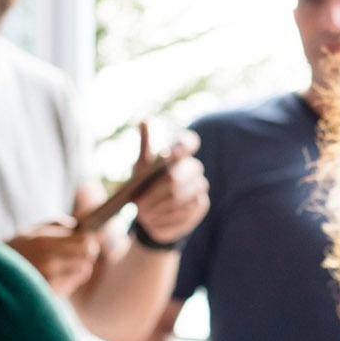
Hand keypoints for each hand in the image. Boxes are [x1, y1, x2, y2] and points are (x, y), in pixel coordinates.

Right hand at [6, 221, 100, 295]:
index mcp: (44, 242)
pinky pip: (72, 284)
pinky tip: (57, 277)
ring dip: (79, 267)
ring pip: (83, 270)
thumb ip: (54, 224)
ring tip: (66, 265)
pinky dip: (69, 280)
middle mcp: (48, 261)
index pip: (84, 240)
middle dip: (88, 252)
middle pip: (88, 255)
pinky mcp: (49, 295)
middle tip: (79, 252)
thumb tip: (76, 224)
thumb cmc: (13, 252)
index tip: (85, 240)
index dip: (88, 239)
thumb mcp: (29, 231)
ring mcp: (50, 280)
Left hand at [129, 121, 209, 244]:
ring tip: (143, 215)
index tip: (170, 153)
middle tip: (138, 205)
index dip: (182, 146)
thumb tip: (144, 120)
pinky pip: (183, 213)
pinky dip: (164, 219)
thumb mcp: (141, 168)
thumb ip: (145, 146)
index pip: (188, 142)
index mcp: (181, 153)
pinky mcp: (201, 206)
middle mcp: (194, 168)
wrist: (152, 216)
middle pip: (175, 178)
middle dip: (154, 193)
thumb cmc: (145, 187)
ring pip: (178, 198)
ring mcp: (200, 188)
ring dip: (157, 209)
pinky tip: (154, 221)